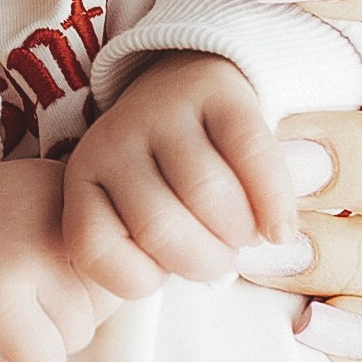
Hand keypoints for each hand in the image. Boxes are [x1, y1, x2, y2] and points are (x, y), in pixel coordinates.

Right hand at [0, 158, 113, 361]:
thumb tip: (139, 292)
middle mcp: (62, 216)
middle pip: (109, 301)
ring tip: (1, 315)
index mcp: (77, 187)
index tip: (46, 276)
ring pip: (80, 335)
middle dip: (68, 312)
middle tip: (18, 295)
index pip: (127, 261)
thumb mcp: (38, 204)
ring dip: (43, 342)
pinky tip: (2, 358)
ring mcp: (29, 258)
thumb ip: (90, 236)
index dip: (88, 283)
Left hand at [63, 56, 299, 300]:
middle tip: (222, 254)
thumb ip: (146, 251)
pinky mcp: (215, 92)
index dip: (142, 277)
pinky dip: (272, 202)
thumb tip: (205, 281)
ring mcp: (161, 112)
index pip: (94, 249)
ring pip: (206, 192)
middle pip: (158, 228)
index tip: (167, 270)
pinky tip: (279, 229)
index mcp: (82, 181)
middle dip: (204, 260)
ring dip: (238, 232)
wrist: (187, 80)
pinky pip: (251, 153)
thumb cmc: (165, 174)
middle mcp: (112, 142)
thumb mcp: (133, 211)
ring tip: (245, 233)